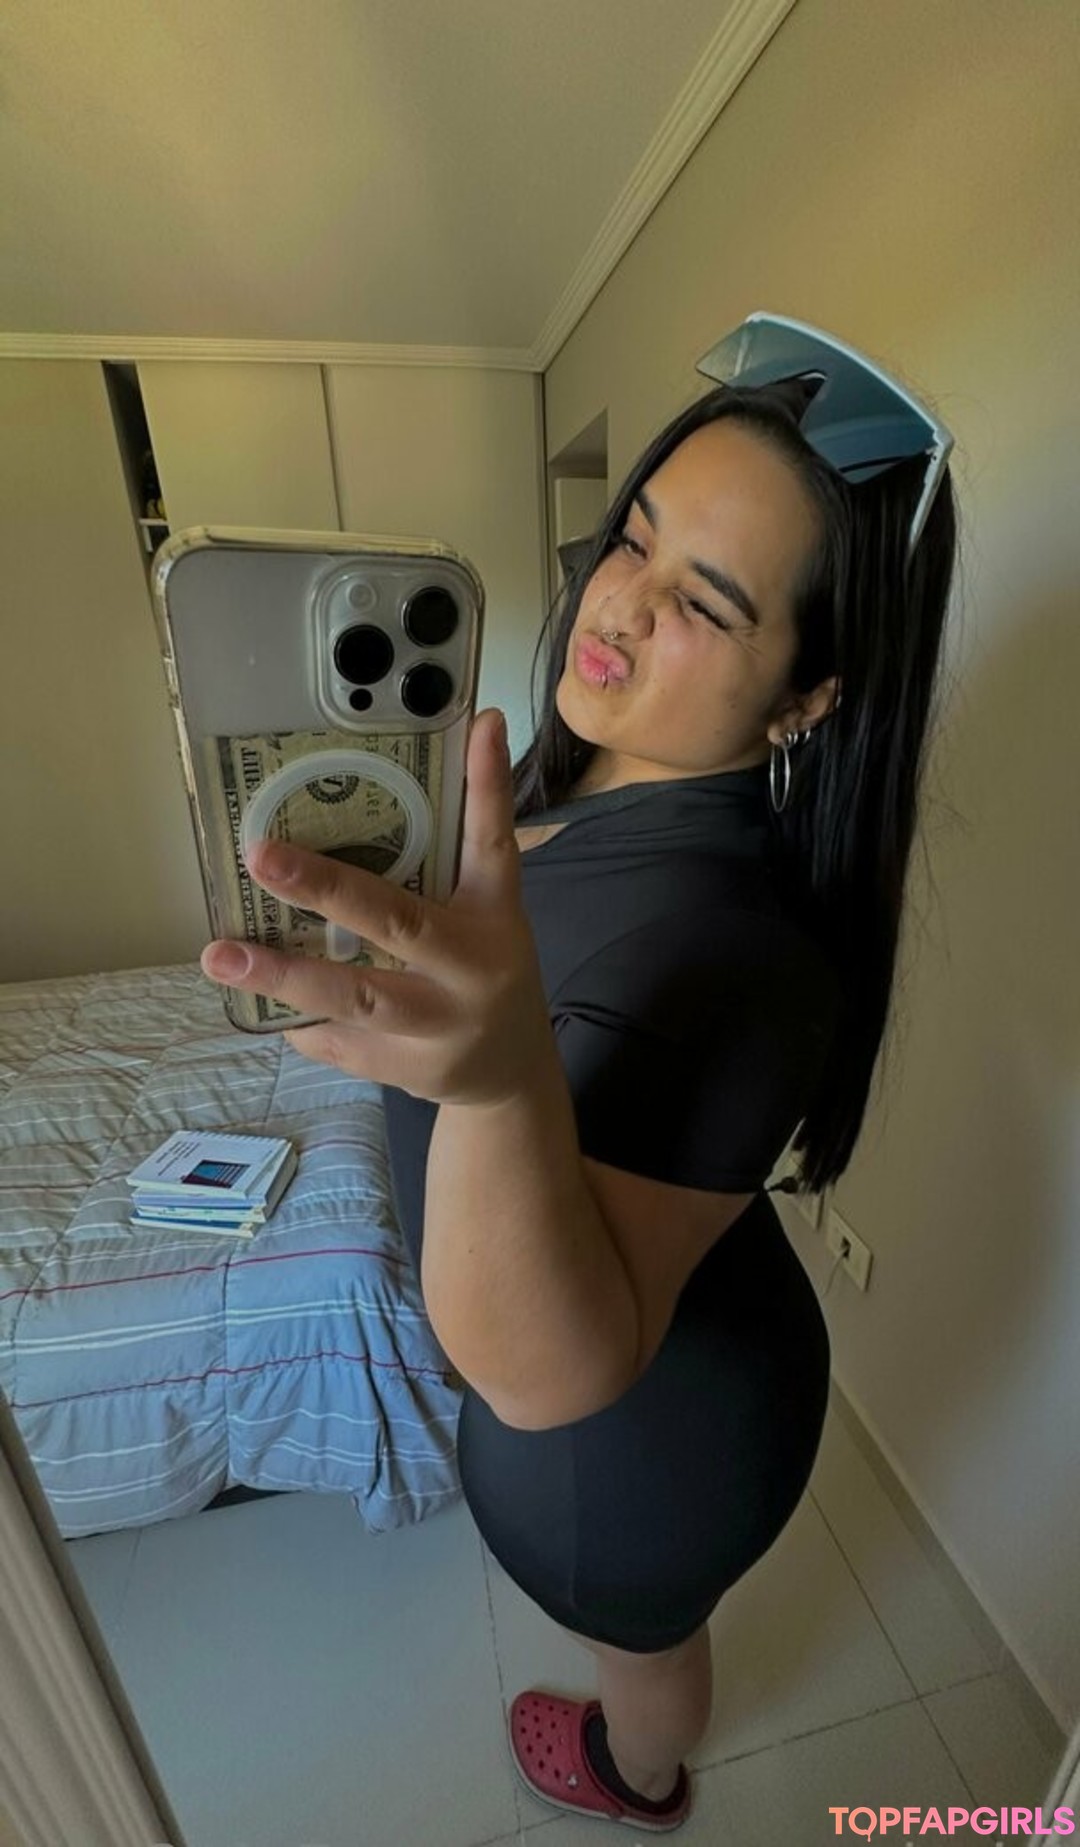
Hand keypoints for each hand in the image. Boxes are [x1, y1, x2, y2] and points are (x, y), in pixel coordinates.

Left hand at [200, 710, 552, 1107]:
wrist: (510, 1075)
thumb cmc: (486, 971)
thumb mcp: (489, 912)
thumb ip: (461, 848)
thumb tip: (453, 741)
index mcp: (495, 917)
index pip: (492, 841)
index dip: (486, 784)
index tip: (477, 724)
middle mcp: (470, 969)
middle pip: (397, 922)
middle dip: (326, 887)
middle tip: (259, 855)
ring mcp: (437, 1026)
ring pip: (355, 996)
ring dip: (283, 975)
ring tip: (219, 955)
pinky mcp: (402, 1069)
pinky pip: (335, 1040)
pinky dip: (292, 1018)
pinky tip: (252, 999)